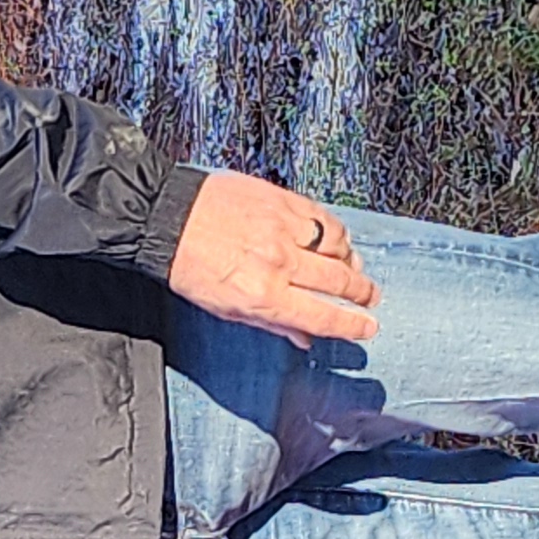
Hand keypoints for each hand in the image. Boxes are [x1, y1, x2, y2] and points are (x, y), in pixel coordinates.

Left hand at [166, 170, 380, 346]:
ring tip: (354, 269)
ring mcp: (283, 228)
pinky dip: (335, 232)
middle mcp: (279, 262)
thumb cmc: (189, 264)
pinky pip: (323, 219)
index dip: (351, 325)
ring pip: (338, 247)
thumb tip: (304, 338)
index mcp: (263, 296)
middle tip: (371, 298)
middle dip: (362, 293)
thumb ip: (272, 323)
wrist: (167, 216)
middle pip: (338, 282)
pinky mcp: (283, 200)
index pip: (321, 316)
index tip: (367, 327)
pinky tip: (336, 239)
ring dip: (351, 261)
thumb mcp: (226, 308)